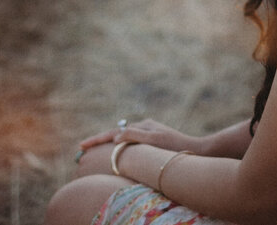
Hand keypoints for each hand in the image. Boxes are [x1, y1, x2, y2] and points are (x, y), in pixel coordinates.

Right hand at [78, 118, 203, 156]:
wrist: (195, 150)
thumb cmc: (175, 147)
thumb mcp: (153, 139)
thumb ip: (134, 136)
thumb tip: (115, 136)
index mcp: (142, 126)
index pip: (113, 132)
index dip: (96, 140)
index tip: (81, 145)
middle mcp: (144, 127)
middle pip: (116, 133)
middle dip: (99, 140)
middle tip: (82, 147)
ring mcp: (148, 133)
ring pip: (123, 137)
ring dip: (109, 141)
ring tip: (95, 148)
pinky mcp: (153, 141)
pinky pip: (131, 142)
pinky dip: (120, 145)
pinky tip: (118, 150)